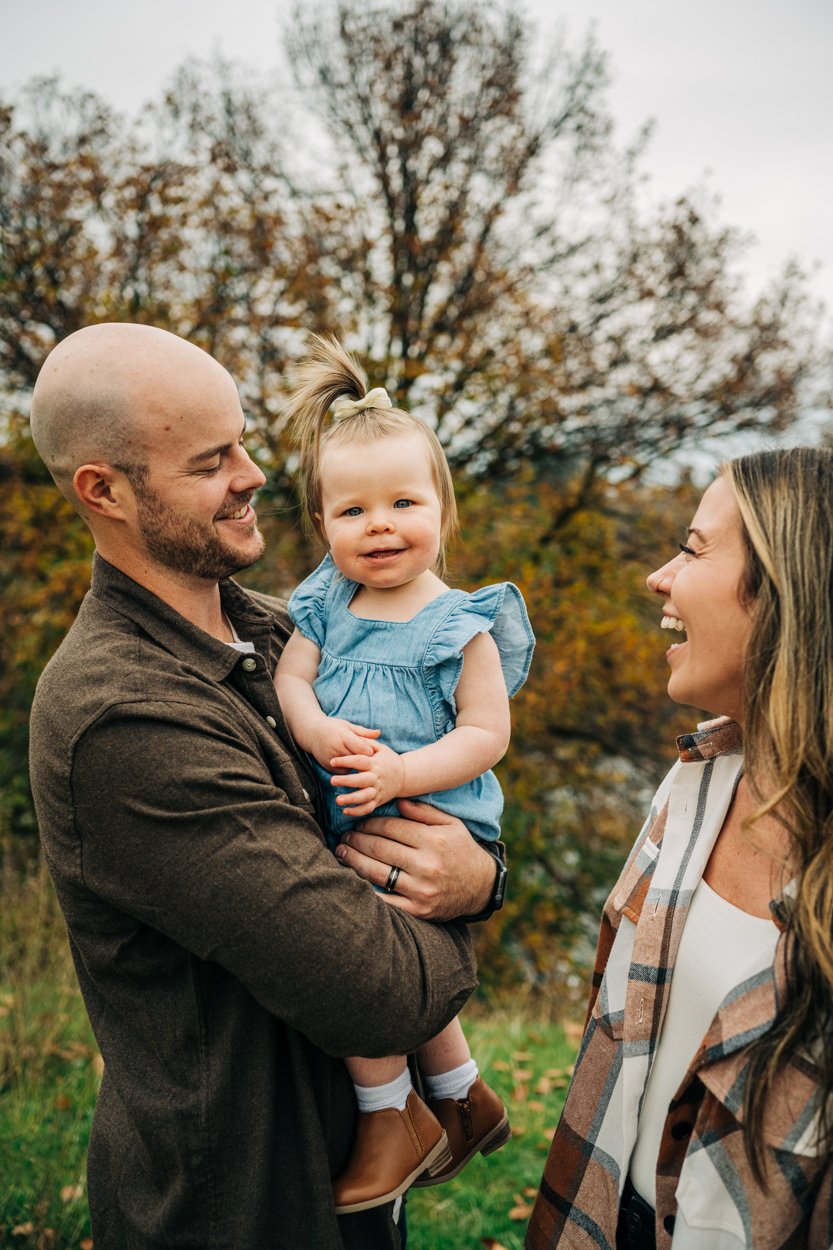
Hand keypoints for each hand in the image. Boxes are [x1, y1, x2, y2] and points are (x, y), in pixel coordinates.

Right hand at [308, 719, 379, 771]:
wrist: (311, 734)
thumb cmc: (333, 727)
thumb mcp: (348, 726)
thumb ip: (364, 732)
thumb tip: (379, 733)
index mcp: (343, 736)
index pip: (362, 748)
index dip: (371, 750)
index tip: (377, 751)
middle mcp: (337, 749)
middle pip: (359, 758)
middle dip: (367, 759)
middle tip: (376, 760)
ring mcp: (332, 760)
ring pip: (353, 767)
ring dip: (359, 765)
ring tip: (365, 762)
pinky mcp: (329, 768)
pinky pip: (346, 771)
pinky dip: (350, 768)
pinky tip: (354, 765)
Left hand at [330, 742, 404, 817]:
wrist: (405, 776)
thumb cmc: (389, 760)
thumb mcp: (382, 748)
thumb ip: (368, 742)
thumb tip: (356, 735)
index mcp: (375, 764)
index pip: (360, 761)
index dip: (346, 761)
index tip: (333, 761)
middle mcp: (376, 778)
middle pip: (361, 780)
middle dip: (347, 781)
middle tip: (332, 780)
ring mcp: (377, 790)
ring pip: (364, 797)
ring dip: (351, 799)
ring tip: (338, 800)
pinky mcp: (378, 800)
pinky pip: (368, 808)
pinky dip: (357, 811)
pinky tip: (345, 811)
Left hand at [334, 799, 495, 920]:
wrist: (481, 887)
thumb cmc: (462, 850)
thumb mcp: (451, 824)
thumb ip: (424, 811)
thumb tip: (397, 801)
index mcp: (434, 840)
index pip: (392, 827)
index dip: (370, 823)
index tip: (359, 823)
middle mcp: (427, 864)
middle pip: (380, 848)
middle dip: (357, 840)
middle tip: (344, 836)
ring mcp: (421, 889)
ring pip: (377, 872)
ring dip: (354, 861)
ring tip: (342, 852)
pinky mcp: (417, 909)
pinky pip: (385, 900)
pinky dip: (366, 890)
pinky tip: (352, 880)